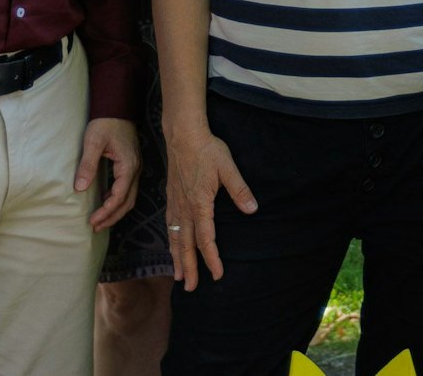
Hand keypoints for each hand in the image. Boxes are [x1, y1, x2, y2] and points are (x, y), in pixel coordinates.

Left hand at [77, 117, 139, 230]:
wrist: (116, 108)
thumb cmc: (105, 123)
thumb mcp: (93, 142)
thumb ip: (87, 165)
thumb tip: (80, 188)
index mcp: (128, 166)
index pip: (119, 196)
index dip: (106, 211)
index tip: (92, 221)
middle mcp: (135, 169)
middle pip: (128, 201)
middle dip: (112, 217)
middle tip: (95, 227)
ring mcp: (135, 167)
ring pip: (129, 197)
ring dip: (115, 210)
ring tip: (100, 220)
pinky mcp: (131, 165)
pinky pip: (127, 188)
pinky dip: (117, 199)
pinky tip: (104, 201)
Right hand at [165, 129, 257, 290]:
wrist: (183, 135)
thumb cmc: (207, 150)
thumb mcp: (228, 168)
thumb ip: (239, 189)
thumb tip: (252, 209)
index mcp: (200, 204)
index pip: (206, 239)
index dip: (212, 258)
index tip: (217, 274)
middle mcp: (185, 208)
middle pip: (186, 245)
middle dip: (189, 267)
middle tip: (190, 288)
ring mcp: (175, 203)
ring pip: (175, 237)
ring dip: (177, 258)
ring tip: (178, 276)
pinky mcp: (171, 197)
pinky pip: (169, 225)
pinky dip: (171, 241)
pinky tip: (172, 245)